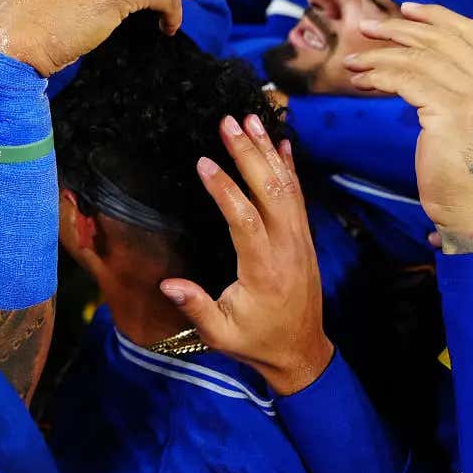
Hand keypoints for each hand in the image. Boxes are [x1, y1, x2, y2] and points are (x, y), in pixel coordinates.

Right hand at [158, 114, 333, 394]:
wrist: (301, 352)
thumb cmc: (255, 341)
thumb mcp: (220, 334)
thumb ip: (196, 307)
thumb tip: (167, 284)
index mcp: (263, 269)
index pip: (245, 219)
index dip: (225, 189)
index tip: (204, 162)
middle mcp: (286, 247)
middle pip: (270, 191)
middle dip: (248, 154)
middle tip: (228, 122)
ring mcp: (300, 239)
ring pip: (286, 187)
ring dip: (267, 151)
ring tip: (249, 120)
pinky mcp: (304, 237)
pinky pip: (298, 195)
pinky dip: (290, 166)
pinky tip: (281, 142)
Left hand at [345, 3, 472, 252]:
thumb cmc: (470, 175)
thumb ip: (465, 90)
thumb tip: (425, 62)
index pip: (472, 33)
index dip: (437, 16)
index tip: (406, 9)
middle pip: (442, 40)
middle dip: (400, 30)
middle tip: (368, 28)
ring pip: (419, 59)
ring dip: (380, 55)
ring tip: (354, 61)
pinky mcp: (451, 112)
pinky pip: (406, 80)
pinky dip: (379, 75)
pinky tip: (362, 81)